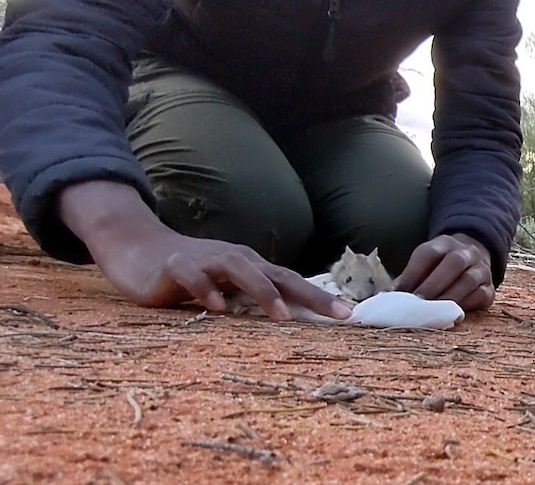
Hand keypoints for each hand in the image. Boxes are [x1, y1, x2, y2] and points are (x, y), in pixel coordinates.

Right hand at [58, 181, 352, 320]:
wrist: (139, 249)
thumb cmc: (191, 273)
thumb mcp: (229, 285)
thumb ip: (254, 298)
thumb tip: (292, 318)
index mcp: (252, 266)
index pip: (293, 282)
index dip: (322, 298)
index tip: (351, 316)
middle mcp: (236, 259)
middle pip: (279, 275)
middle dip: (311, 295)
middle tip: (338, 314)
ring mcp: (207, 260)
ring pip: (241, 271)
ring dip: (262, 292)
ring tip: (281, 316)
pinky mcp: (176, 266)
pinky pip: (193, 277)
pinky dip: (207, 290)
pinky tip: (218, 308)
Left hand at [394, 233, 494, 310]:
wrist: (474, 260)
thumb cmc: (440, 268)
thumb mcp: (425, 265)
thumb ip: (409, 279)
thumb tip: (385, 298)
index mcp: (444, 243)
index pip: (429, 253)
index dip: (414, 273)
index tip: (400, 292)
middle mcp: (466, 253)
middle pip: (454, 263)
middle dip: (434, 284)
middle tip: (418, 303)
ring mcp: (481, 269)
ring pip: (469, 280)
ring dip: (449, 297)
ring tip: (433, 312)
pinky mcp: (490, 288)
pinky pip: (481, 295)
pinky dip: (466, 305)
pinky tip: (453, 314)